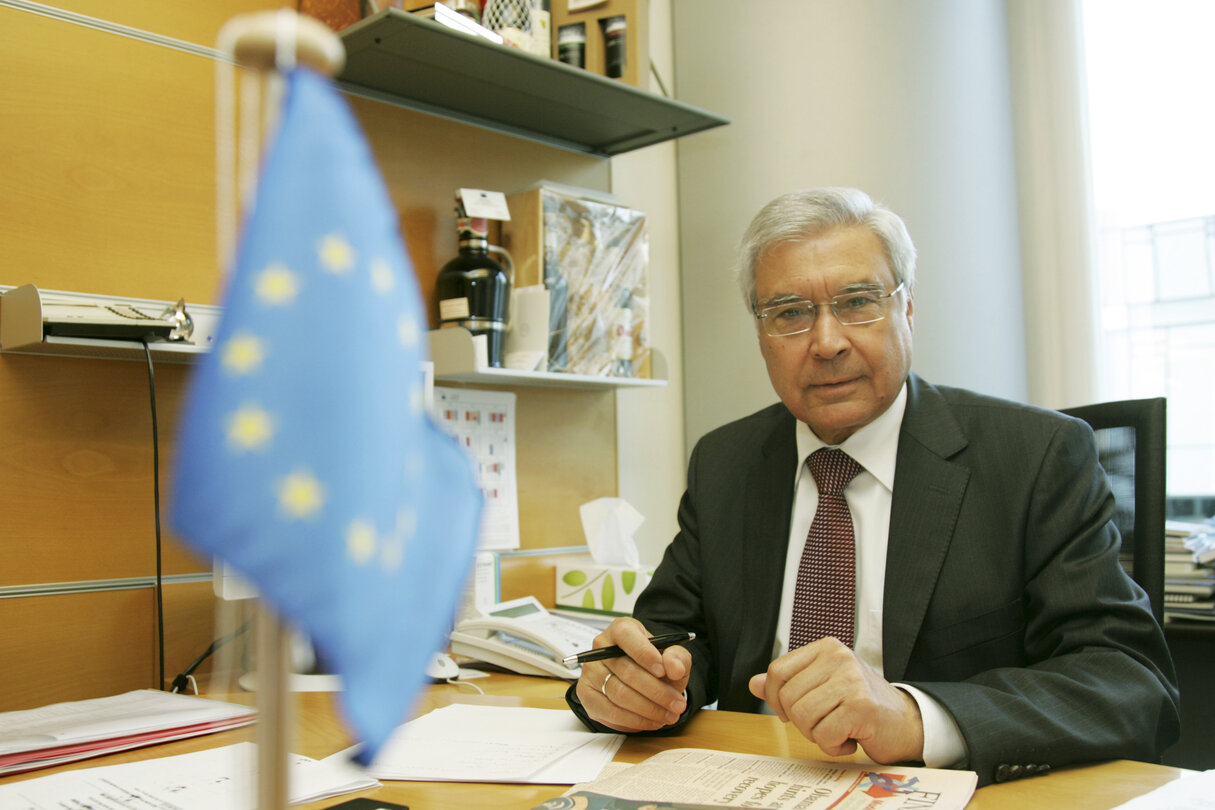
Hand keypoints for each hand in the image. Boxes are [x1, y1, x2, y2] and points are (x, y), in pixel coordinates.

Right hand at [575, 617, 690, 732]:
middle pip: (627, 672)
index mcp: (621, 629)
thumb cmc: (655, 664)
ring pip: (619, 694)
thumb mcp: (673, 656)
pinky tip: (651, 721)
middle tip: (678, 705)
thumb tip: (674, 668)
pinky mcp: (587, 695)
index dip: (644, 654)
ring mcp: (591, 672)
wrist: (642, 678)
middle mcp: (601, 648)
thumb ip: (677, 658)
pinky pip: (610, 712)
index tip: (663, 672)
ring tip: (669, 715)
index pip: (626, 636)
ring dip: (648, 709)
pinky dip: (634, 720)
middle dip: (657, 692)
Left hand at [748, 638, 923, 763]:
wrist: (906, 723)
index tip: (790, 713)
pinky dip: (833, 746)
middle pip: (788, 697)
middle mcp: (839, 657)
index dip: (776, 698)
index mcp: (826, 648)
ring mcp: (851, 680)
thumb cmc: (861, 705)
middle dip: (800, 721)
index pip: (778, 671)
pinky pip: (824, 734)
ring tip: (837, 731)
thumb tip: (754, 683)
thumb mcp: (823, 687)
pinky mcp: (861, 706)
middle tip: (824, 724)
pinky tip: (850, 740)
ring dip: (816, 735)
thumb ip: (789, 684)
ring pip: (803, 716)